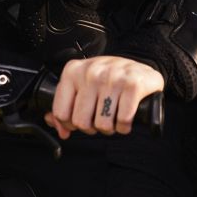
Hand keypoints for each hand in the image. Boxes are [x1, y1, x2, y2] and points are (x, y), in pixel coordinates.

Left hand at [45, 56, 164, 138]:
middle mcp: (91, 72)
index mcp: (73, 71)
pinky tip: (125, 115)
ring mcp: (112, 78)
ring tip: (113, 115)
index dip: (71, 124)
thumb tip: (57, 127)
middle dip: (93, 127)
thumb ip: (65, 106)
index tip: (82, 119)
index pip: (61, 113)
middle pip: (81, 122)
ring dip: (110, 127)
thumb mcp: (82, 85)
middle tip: (100, 118)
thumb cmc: (109, 79)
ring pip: (102, 125)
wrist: (140, 69)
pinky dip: (125, 126)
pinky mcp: (133, 86)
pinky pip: (123, 122)